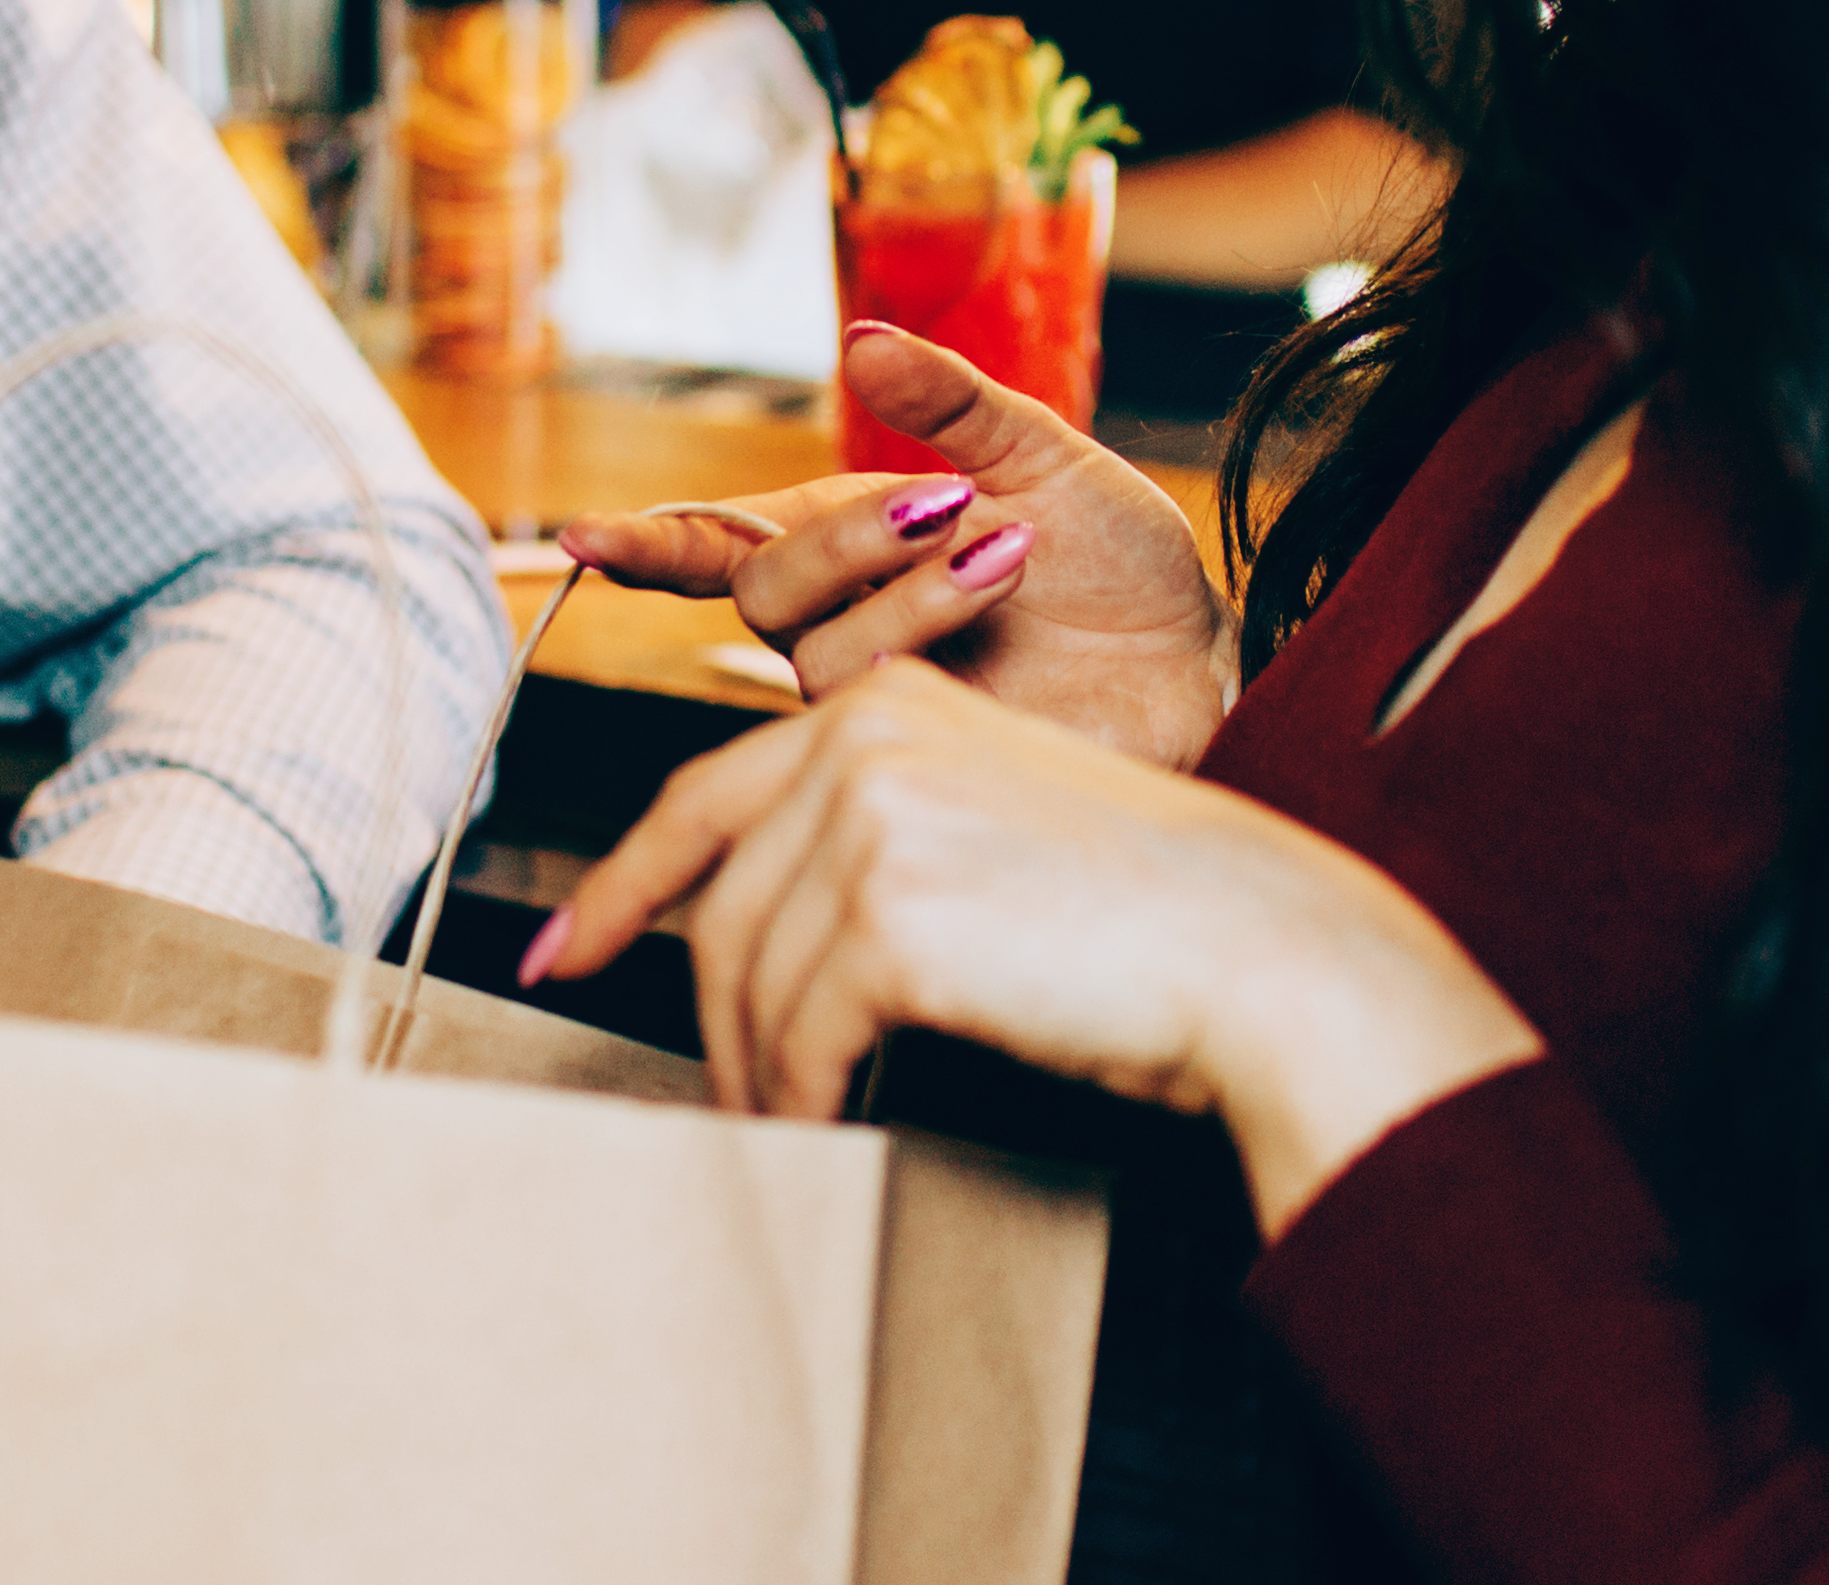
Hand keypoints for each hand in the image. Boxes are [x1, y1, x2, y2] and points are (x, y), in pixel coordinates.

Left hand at [522, 658, 1542, 1232]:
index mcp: (886, 702)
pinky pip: (803, 1033)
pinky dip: (804, 1096)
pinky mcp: (892, 910)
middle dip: (704, 1012)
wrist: (1263, 947)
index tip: (565, 946)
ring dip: (762, 1069)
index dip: (625, 883)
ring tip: (791, 1125)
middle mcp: (864, 734)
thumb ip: (873, 848)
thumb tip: (756, 944)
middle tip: (712, 1094)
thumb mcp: (990, 835)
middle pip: (722, 901)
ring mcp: (873, 816)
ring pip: (750, 975)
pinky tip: (829, 1124)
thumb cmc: (1148, 915)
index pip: (707, 798)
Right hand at [556, 326, 1236, 766]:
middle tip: (950, 500)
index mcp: (847, 545)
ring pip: (816, 648)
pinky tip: (1008, 598)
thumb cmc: (1117, 564)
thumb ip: (949, 401)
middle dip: (844, 534)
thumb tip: (862, 336)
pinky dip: (932, 630)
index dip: (643, 543)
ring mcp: (877, 698)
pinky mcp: (919, 758)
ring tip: (1010, 551)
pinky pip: (874, 704)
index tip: (576, 532)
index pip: (717, 545)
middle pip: (758, 590)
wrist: (1202, 658)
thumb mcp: (1041, 453)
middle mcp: (840, 625)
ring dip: (909, 585)